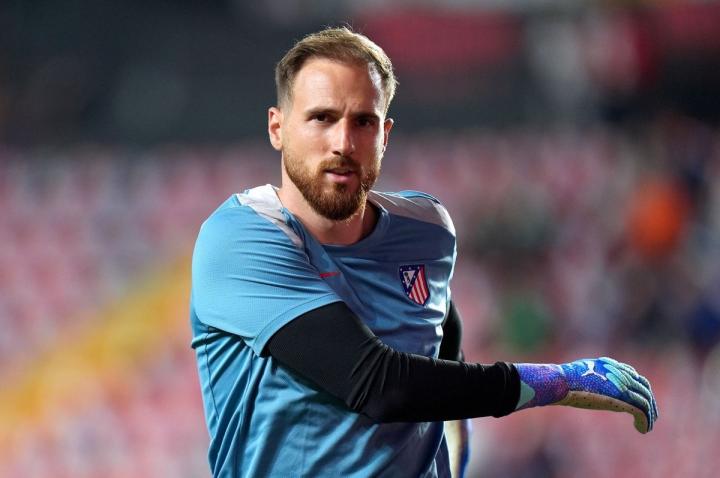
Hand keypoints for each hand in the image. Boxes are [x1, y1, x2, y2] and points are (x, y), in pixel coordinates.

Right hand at [515, 357, 657, 433]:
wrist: (562, 382)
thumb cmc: (562, 379)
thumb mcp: (576, 373)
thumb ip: (586, 377)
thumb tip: (574, 383)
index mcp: (609, 365)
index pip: (632, 374)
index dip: (639, 387)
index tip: (640, 400)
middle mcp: (618, 372)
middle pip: (643, 386)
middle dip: (649, 401)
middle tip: (650, 415)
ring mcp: (621, 384)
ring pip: (645, 399)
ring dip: (649, 414)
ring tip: (647, 426)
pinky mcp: (622, 397)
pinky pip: (641, 410)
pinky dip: (645, 421)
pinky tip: (642, 430)